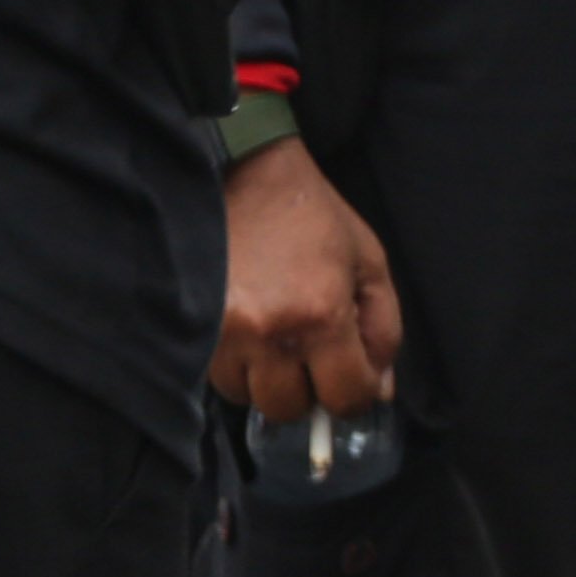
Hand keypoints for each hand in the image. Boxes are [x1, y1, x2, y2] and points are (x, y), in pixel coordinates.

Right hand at [213, 135, 400, 420]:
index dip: (354, 394)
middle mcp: (268, 331)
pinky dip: (232, 364)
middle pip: (288, 408)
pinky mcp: (191, 320)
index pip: (344, 399)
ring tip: (270, 342)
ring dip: (262, 380)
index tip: (350, 373)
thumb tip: (376, 389)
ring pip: (244, 396)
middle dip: (304, 390)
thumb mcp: (368, 264)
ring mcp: (221, 329)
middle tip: (306, 357)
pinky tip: (243, 332)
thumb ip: (383, 332)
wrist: (239, 168)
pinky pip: (213, 372)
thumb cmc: (309, 216)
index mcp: (321, 316)